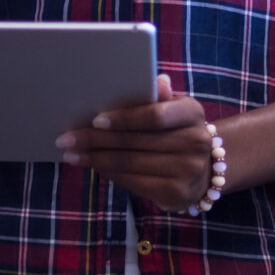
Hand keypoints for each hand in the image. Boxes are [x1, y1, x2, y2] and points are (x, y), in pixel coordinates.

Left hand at [59, 74, 220, 211]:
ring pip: (129, 164)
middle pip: (134, 141)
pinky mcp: (176, 193)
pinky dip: (109, 173)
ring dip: (95, 159)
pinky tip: (93, 166)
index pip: (155, 115)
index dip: (124, 118)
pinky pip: (132, 182)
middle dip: (95, 140)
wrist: (207, 170)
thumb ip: (161, 98)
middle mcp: (195, 142)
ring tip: (72, 154)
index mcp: (193, 113)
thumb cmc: (179, 132)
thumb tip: (158, 80)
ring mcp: (187, 170)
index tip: (95, 120)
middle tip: (66, 139)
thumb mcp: (175, 110)